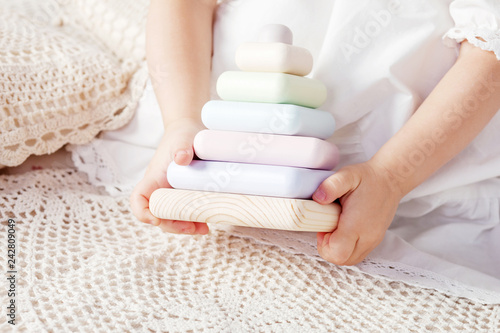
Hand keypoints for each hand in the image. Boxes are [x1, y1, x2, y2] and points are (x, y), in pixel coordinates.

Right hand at [130, 118, 208, 234]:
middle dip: (174, 226)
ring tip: (205, 229)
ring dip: (186, 226)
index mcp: (154, 177)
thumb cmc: (182, 134)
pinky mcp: (184, 194)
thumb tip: (181, 159)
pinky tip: (208, 220)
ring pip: (173, 216)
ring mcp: (172, 193)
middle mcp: (160, 188)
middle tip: (194, 229)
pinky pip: (186, 210)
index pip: (138, 198)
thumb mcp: (183, 137)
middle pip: (159, 214)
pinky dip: (195, 218)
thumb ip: (181, 146)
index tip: (156, 219)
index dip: (142, 212)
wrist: (189, 131)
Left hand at [313, 161, 402, 264]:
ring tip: (335, 229)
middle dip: (328, 248)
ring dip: (337, 249)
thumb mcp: (346, 175)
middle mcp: (367, 237)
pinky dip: (346, 248)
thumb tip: (317, 199)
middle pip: (342, 260)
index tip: (322, 227)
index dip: (324, 244)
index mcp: (358, 224)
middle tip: (327, 228)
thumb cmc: (367, 178)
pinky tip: (344, 231)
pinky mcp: (374, 240)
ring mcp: (373, 241)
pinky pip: (356, 254)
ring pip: (349, 260)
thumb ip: (330, 186)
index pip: (337, 252)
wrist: (390, 179)